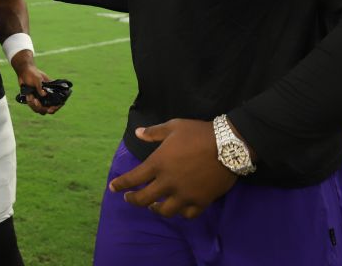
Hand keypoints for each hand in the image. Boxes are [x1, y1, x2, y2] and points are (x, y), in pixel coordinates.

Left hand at [14, 59, 61, 114]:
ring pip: (39, 110)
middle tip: (36, 101)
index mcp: (51, 91)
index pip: (57, 102)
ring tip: (30, 97)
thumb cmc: (34, 73)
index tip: (50, 109)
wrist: (24, 72)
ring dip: (34, 105)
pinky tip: (28, 96)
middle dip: (42, 108)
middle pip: (47, 109)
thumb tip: (43, 94)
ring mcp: (39, 99)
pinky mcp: (33, 100)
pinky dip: (30, 102)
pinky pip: (32, 106)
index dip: (55, 107)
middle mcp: (46, 97)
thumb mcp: (38, 79)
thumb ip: (40, 87)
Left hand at [108, 119, 238, 218]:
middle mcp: (168, 182)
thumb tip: (138, 133)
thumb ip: (154, 132)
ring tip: (154, 206)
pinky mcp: (201, 201)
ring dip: (156, 209)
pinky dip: (181, 213)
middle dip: (133, 200)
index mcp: (158, 163)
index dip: (120, 184)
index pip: (133, 178)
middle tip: (130, 198)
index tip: (113, 188)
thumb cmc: (198, 133)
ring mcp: (184, 194)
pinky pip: (187, 214)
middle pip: (144, 199)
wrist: (228, 145)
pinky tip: (178, 209)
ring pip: (165, 211)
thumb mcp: (174, 127)